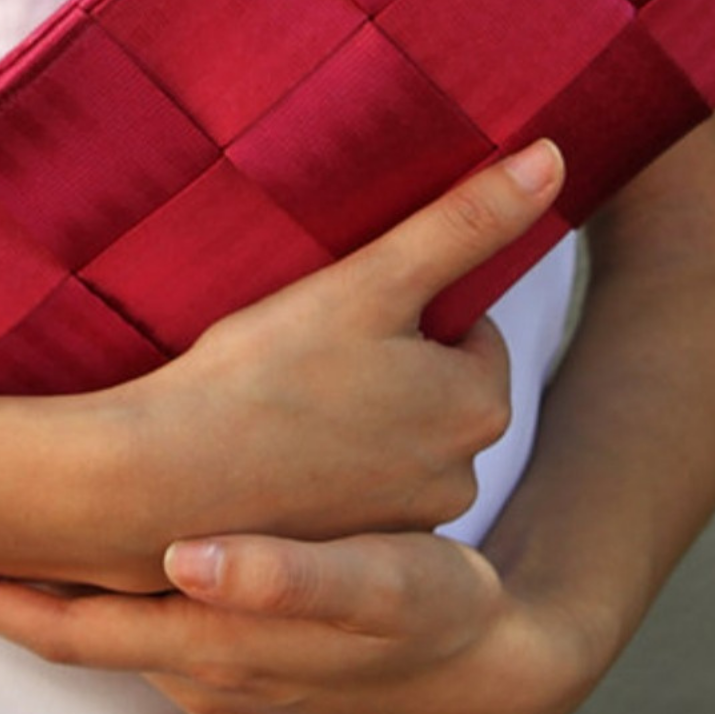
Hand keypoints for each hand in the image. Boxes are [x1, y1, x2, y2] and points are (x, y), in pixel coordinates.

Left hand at [0, 523, 599, 713]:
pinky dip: (102, 596)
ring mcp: (215, 675)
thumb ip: (285, 576)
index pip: (71, 629)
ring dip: (44, 591)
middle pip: (67, 635)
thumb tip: (187, 559)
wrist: (486, 667)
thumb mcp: (375, 586)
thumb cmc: (431, 610)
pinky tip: (97, 552)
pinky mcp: (240, 664)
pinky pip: (147, 630)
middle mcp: (196, 670)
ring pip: (104, 629)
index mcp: (212, 647)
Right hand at [85, 140, 563, 580]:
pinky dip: (320, 461)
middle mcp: (460, 479)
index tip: (341, 311)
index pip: (465, 329)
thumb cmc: (264, 372)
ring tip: (279, 393)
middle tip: (303, 347)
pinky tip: (268, 443)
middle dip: (382, 360)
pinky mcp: (345, 556)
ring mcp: (401, 526)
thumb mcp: (373, 280)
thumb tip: (555, 157)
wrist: (159, 482)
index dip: (401, 308)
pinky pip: (350, 485)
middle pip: (431, 384)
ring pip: (390, 435)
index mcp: (480, 406)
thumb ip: (467, 220)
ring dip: (350, 411)